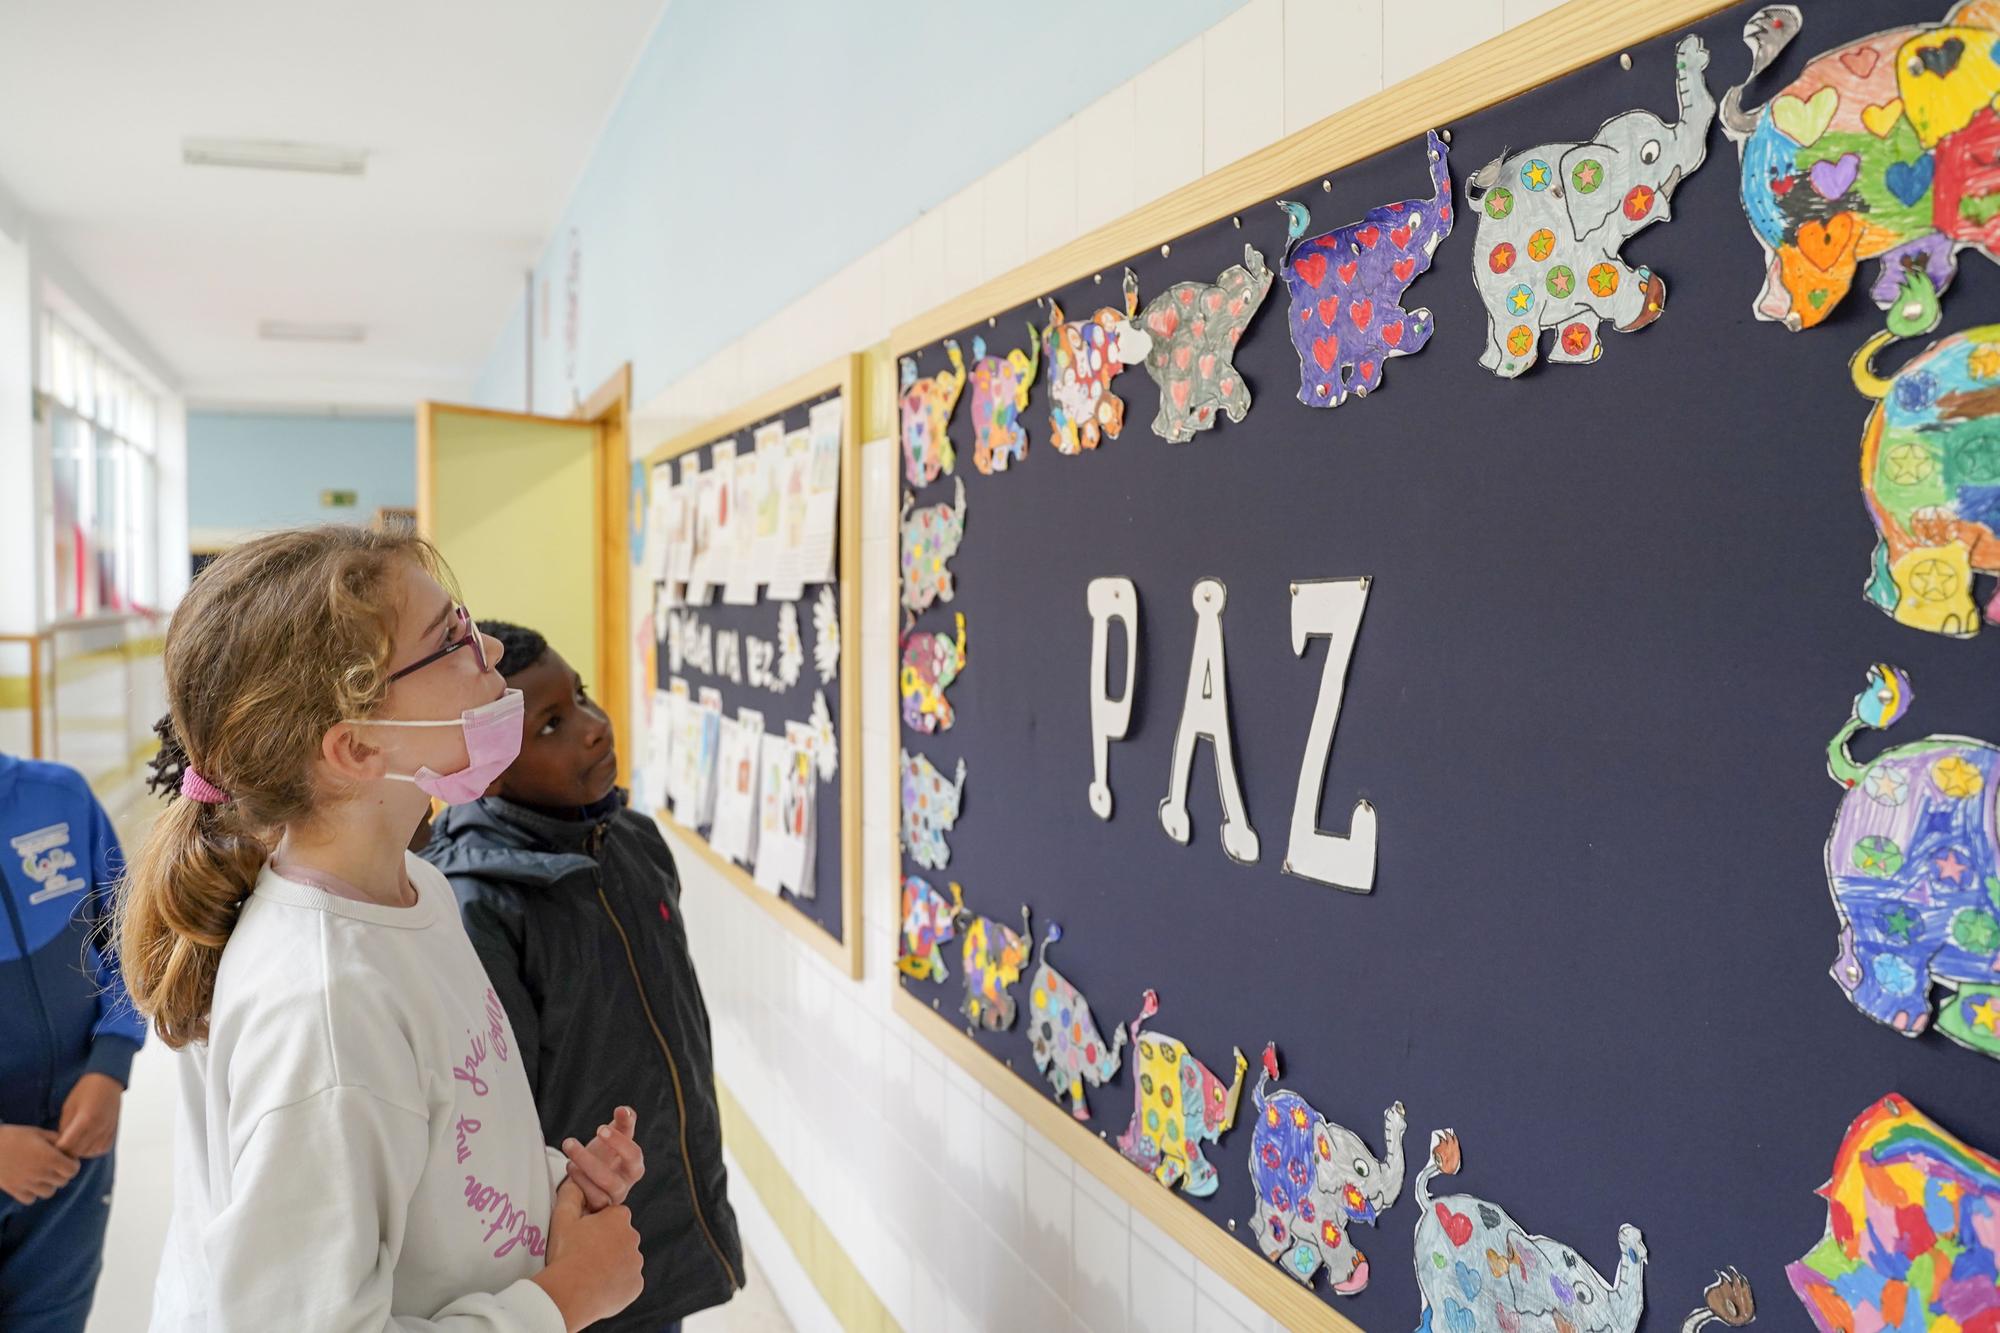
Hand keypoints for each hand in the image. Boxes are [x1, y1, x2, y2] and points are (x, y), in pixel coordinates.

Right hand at [0, 1125, 79, 1204]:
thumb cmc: (13, 1135)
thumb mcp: (38, 1132)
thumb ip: (56, 1140)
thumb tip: (70, 1147)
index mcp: (49, 1157)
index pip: (73, 1170)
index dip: (72, 1164)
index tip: (66, 1159)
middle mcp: (40, 1173)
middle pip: (63, 1181)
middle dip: (62, 1173)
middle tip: (54, 1165)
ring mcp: (26, 1184)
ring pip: (49, 1192)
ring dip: (49, 1184)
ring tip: (41, 1174)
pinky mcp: (13, 1190)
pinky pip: (30, 1199)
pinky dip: (32, 1193)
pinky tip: (28, 1182)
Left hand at [55, 1073, 122, 1158]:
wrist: (108, 1081)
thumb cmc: (85, 1091)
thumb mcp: (69, 1107)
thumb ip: (65, 1127)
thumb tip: (61, 1143)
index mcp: (86, 1119)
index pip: (67, 1146)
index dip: (57, 1148)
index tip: (52, 1145)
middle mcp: (99, 1127)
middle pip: (78, 1151)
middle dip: (67, 1151)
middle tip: (61, 1145)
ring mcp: (108, 1130)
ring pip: (90, 1153)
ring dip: (80, 1151)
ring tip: (74, 1143)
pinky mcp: (114, 1131)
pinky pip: (101, 1149)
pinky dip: (93, 1149)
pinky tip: (87, 1142)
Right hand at [532, 1180, 643, 1331]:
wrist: (569, 1292)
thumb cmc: (566, 1253)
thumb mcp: (563, 1217)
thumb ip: (571, 1195)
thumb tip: (575, 1181)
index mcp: (619, 1218)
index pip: (613, 1217)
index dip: (598, 1226)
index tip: (584, 1237)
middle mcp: (633, 1237)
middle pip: (620, 1238)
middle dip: (607, 1244)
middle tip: (584, 1256)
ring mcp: (636, 1262)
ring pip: (625, 1260)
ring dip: (612, 1265)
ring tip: (589, 1274)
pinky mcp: (636, 1285)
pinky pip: (627, 1282)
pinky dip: (617, 1285)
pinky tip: (598, 1287)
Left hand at [562, 1106, 643, 1211]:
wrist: (589, 1181)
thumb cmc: (604, 1157)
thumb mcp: (614, 1138)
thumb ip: (623, 1123)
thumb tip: (625, 1110)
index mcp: (633, 1166)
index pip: (634, 1155)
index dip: (619, 1142)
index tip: (600, 1128)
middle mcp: (625, 1184)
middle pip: (616, 1176)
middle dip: (598, 1156)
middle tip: (581, 1140)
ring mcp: (612, 1198)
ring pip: (605, 1186)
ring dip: (585, 1164)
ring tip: (569, 1145)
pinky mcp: (597, 1208)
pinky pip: (592, 1198)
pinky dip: (580, 1182)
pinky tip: (570, 1166)